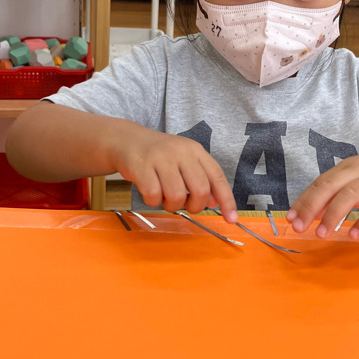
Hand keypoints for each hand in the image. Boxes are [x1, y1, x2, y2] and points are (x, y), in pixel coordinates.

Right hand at [114, 127, 236, 219]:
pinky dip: (152, 201)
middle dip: (195, 206)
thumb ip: (201, 178)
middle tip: (185, 205)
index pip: (217, 177)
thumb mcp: (184, 160)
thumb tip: (215, 202)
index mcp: (195, 151)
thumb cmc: (160, 156)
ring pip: (177, 196)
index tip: (231, 219)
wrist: (127, 140)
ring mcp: (161, 158)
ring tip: (164, 197)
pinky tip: (149, 193)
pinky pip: (153, 195)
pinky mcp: (141, 166)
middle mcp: (181, 152)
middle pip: (200, 190)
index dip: (226, 200)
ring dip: (171, 205)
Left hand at [286, 149, 358, 238]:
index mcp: (346, 167)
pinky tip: (354, 234)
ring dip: (334, 215)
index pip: (320, 183)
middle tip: (300, 227)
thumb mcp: (356, 179)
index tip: (291, 218)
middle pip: (331, 186)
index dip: (304, 200)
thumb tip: (310, 212)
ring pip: (351, 195)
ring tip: (322, 234)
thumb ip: (335, 194)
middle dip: (312, 207)